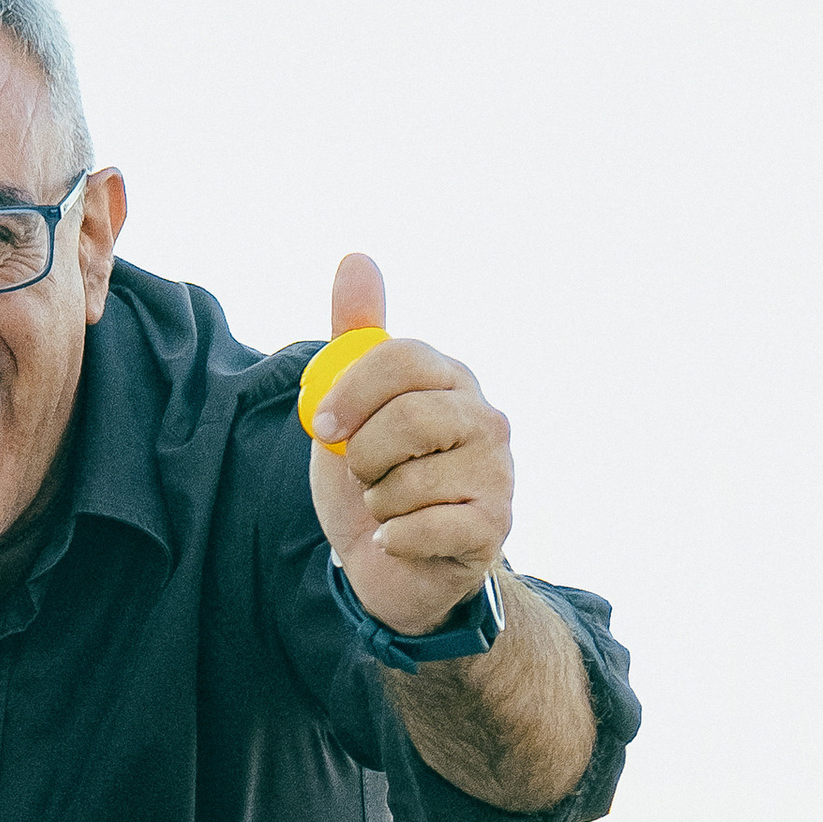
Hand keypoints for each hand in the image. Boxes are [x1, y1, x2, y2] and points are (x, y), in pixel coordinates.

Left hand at [305, 252, 513, 639]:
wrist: (388, 564)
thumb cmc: (374, 477)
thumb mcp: (352, 405)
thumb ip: (354, 338)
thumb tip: (356, 257)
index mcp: (451, 380)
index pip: (404, 359)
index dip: (353, 392)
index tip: (324, 426)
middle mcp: (487, 420)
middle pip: (411, 418)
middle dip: (364, 456)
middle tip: (360, 475)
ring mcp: (498, 474)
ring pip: (413, 481)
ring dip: (377, 503)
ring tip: (386, 507)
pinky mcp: (494, 528)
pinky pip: (428, 528)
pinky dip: (395, 538)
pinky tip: (397, 539)